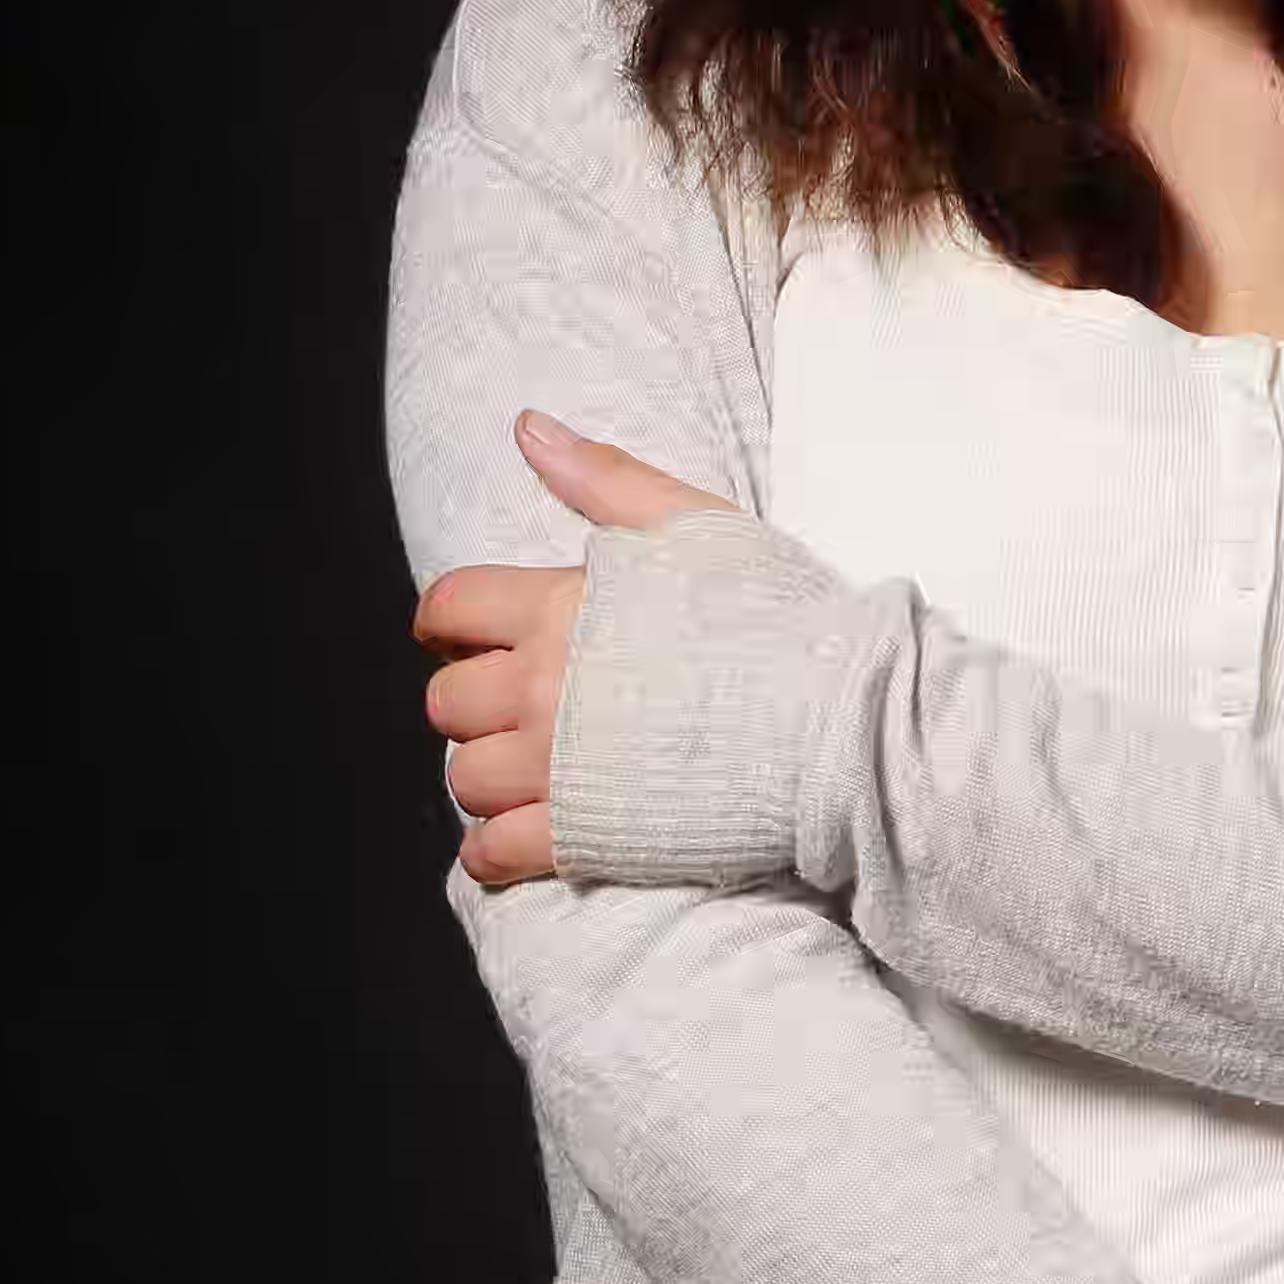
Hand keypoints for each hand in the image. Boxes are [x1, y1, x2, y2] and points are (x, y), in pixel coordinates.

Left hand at [412, 412, 738, 884]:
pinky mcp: (583, 834)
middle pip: (448, 702)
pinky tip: (510, 844)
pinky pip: (494, 853)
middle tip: (512, 711)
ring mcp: (558, 767)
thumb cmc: (780, 620)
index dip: (444, 624)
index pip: (452, 607)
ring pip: (466, 779)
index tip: (454, 640)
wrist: (840, 720)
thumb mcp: (698, 524)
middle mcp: (544, 687)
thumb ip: (605, 479)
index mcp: (561, 607)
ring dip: (485, 777)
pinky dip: (490, 854)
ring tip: (525, 775)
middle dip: (471, 705)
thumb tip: (529, 429)